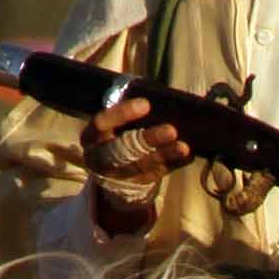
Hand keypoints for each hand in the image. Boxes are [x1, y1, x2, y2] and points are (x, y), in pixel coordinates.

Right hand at [78, 95, 184, 235]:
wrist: (111, 172)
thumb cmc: (114, 134)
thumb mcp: (111, 123)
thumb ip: (125, 110)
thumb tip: (150, 93)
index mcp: (91, 136)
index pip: (102, 123)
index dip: (122, 113)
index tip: (146, 104)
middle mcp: (100, 158)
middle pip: (124, 149)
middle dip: (148, 139)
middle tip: (171, 130)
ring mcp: (118, 175)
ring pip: (143, 165)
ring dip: (165, 154)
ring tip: (184, 147)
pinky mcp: (136, 185)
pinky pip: (156, 174)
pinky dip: (173, 164)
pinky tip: (186, 155)